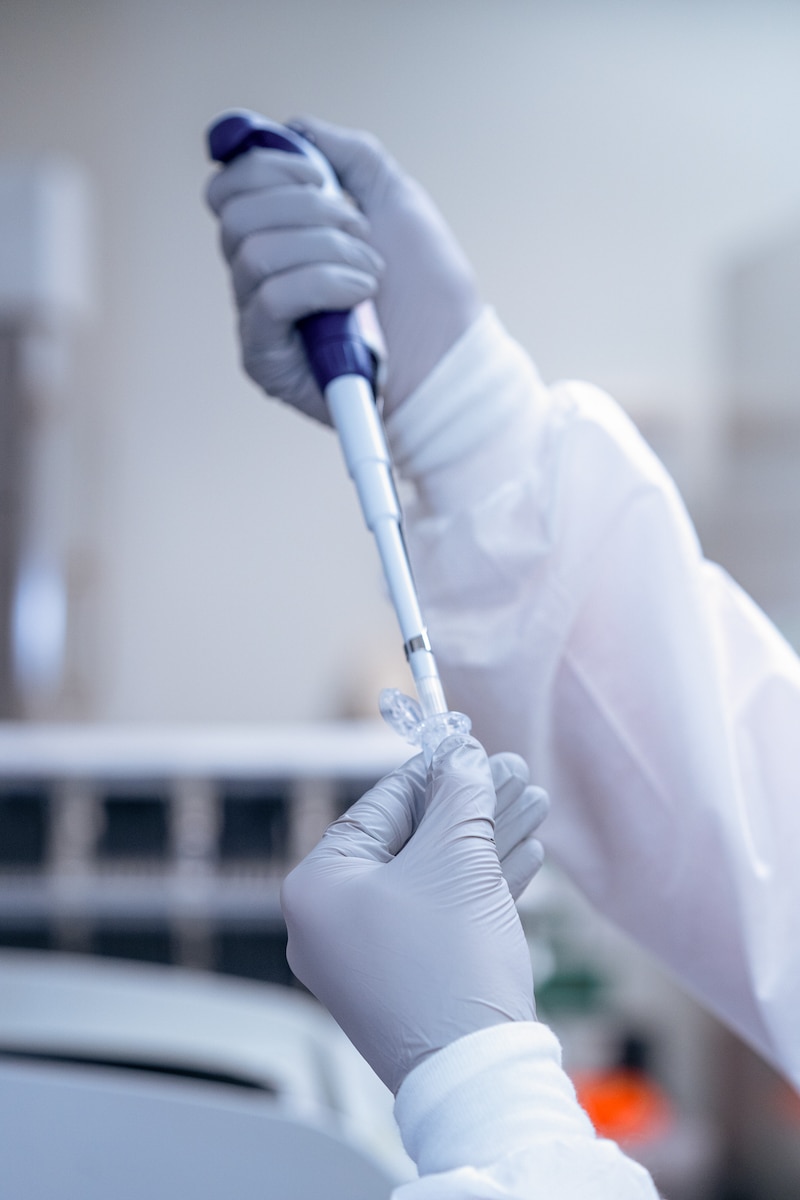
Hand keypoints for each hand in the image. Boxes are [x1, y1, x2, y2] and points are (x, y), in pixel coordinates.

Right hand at [205, 116, 480, 421]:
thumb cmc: (428, 292)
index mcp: (278, 236)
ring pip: (254, 252)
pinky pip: (271, 296)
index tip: (321, 176)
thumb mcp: (394, 200)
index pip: (229, 190)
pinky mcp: (265, 358)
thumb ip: (346, 156)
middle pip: (235, 214)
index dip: (265, 167)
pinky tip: (359, 296)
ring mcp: (258, 319)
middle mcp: (258, 277)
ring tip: (371, 272)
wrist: (451, 355)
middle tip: (361, 230)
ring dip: (326, 249)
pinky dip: (323, 283)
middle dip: (307, 209)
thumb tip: (293, 129)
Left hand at [280, 736, 542, 1093]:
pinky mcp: (406, 984)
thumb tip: (463, 757)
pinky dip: (481, 885)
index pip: (377, 807)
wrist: (476, 1074)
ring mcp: (367, 959)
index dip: (431, 772)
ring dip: (485, 840)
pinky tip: (526, 854)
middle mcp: (330, 924)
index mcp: (317, 887)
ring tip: (533, 802)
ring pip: (434, 879)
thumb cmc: (450, 960)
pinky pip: (441, 917)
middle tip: (512, 772)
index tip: (468, 748)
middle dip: (470, 806)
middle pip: (411, 842)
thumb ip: (459, 795)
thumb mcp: (456, 857)